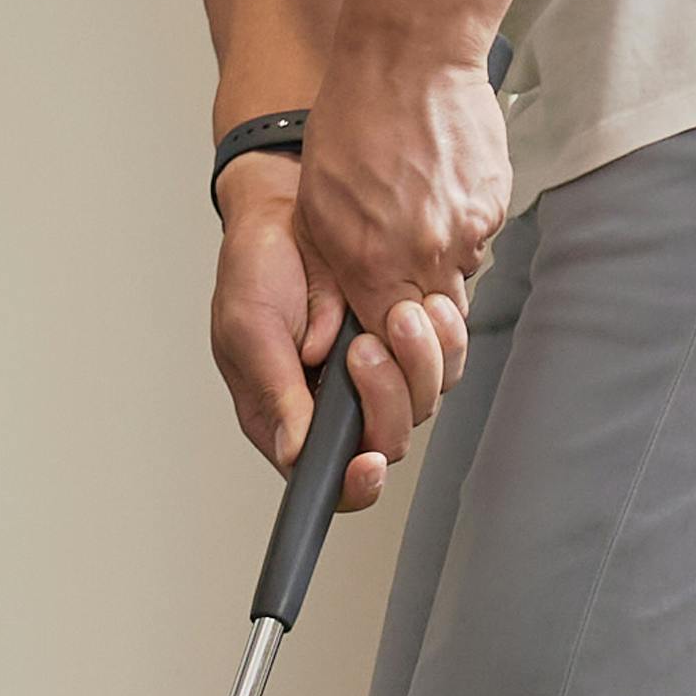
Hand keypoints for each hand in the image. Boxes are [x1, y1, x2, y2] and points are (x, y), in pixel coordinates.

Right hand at [213, 168, 469, 513]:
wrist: (287, 210)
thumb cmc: (255, 269)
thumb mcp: (249, 328)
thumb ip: (274, 391)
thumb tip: (294, 450)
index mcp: (289, 417)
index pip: (328, 479)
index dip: (355, 485)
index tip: (368, 463)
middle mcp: (338, 405)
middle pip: (387, 441)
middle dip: (387, 398)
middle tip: (363, 348)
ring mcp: (378, 375)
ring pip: (424, 401)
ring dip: (420, 361)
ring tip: (397, 314)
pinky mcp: (410, 342)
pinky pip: (446, 358)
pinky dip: (444, 335)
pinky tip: (425, 304)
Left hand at [294, 39, 504, 338]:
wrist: (409, 57)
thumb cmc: (351, 123)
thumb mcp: (318, 208)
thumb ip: (344, 271)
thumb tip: (368, 314)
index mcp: (374, 265)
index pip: (395, 347)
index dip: (394, 350)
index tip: (387, 340)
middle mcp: (427, 256)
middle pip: (437, 324)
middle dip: (423, 316)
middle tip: (406, 282)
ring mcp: (467, 229)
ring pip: (460, 275)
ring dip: (440, 262)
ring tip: (416, 214)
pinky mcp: (495, 202)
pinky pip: (478, 235)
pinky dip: (460, 224)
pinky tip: (438, 188)